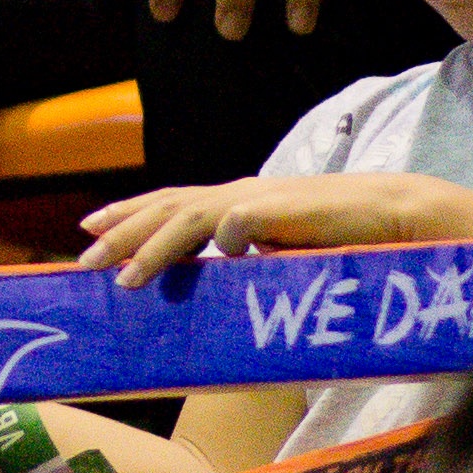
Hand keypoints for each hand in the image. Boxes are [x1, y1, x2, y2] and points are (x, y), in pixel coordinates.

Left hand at [76, 172, 472, 286]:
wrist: (389, 215)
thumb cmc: (333, 235)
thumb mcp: (275, 248)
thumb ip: (242, 257)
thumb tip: (213, 275)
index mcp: (231, 201)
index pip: (167, 203)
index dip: (126, 213)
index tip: (87, 227)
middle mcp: (235, 195)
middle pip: (164, 208)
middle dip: (120, 232)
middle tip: (83, 258)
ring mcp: (258, 200)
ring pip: (189, 218)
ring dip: (153, 247)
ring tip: (122, 276)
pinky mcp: (284, 212)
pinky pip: (244, 222)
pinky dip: (225, 236)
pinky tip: (216, 256)